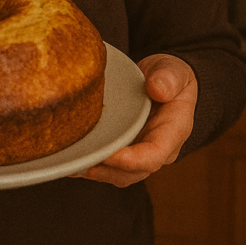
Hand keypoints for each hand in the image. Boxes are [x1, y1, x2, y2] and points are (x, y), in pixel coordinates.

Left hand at [72, 53, 197, 187]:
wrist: (164, 79)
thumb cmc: (171, 76)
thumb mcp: (174, 71)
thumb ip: (169, 79)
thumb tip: (157, 89)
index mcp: (173, 131)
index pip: (154, 155)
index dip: (132, 160)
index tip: (108, 156)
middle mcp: (159, 149)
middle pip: (134, 172)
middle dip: (107, 171)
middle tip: (81, 162)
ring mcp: (141, 151)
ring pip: (120, 174)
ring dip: (97, 172)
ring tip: (72, 165)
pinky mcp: (127, 149)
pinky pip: (111, 166)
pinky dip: (93, 164)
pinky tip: (73, 159)